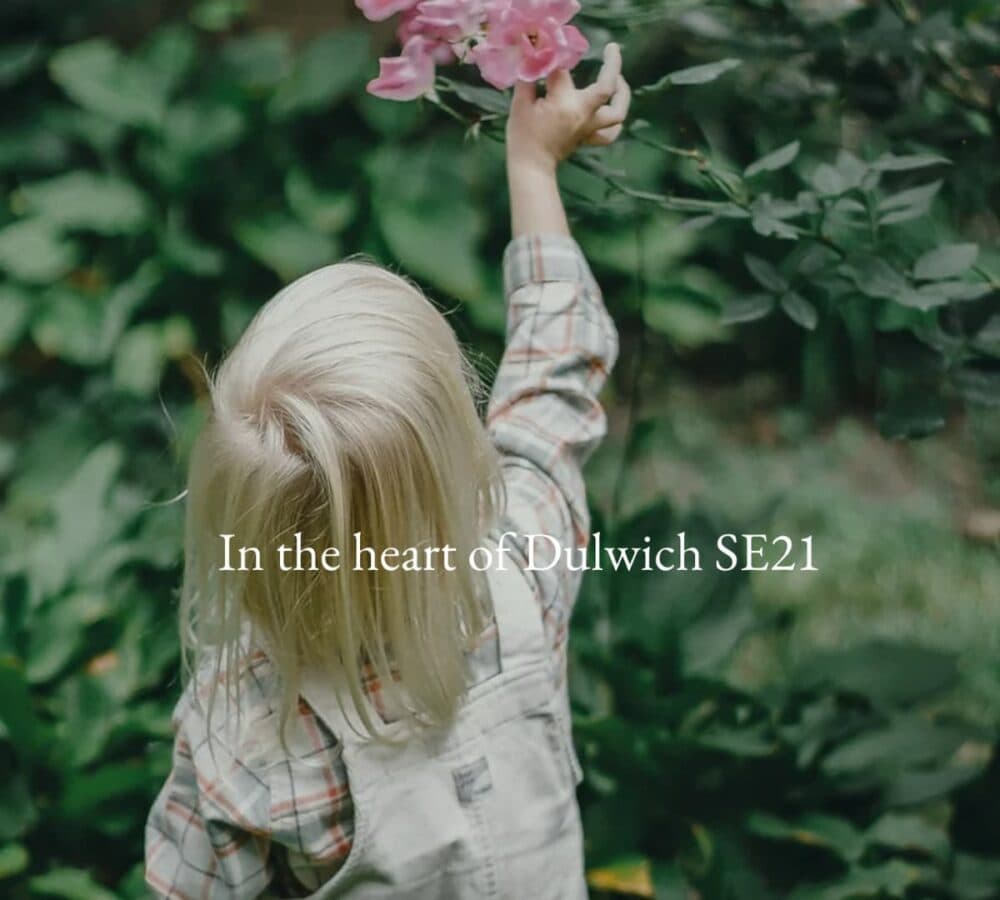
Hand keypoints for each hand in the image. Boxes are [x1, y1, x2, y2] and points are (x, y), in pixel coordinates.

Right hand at [506, 43, 630, 176]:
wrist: (531, 166)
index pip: (563, 70)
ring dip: (622, 94)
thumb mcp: (520, 103)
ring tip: (619, 80)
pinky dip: (616, 122)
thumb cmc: (523, 135)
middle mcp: (582, 114)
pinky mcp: (589, 138)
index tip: (549, 47)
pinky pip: (610, 133)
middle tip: (611, 49)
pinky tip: (613, 109)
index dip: (557, 55)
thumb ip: (529, 77)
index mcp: (564, 103)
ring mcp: (589, 127)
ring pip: (617, 112)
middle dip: (613, 65)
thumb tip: (535, 57)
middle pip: (607, 87)